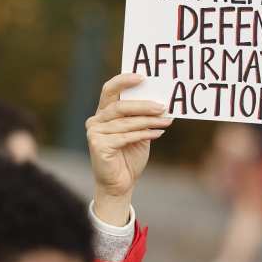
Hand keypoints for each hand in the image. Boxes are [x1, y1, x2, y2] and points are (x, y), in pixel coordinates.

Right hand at [87, 73, 172, 224]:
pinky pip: (125, 136)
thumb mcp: (139, 133)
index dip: (124, 80)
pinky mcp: (98, 145)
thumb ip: (143, 118)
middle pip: (120, 106)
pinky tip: (158, 133)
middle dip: (144, 105)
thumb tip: (163, 103)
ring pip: (125, 122)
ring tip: (166, 121)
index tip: (143, 77)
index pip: (109, 89)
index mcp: (103, 113)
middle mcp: (95, 120)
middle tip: (163, 106)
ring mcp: (94, 132)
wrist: (121, 183)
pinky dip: (144, 134)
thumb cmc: (130, 156)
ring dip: (149, 121)